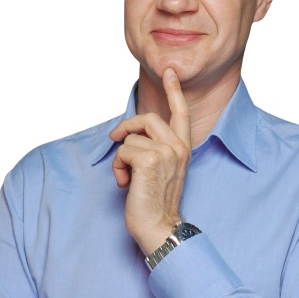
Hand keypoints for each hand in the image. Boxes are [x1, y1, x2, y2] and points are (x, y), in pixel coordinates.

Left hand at [110, 68, 191, 254]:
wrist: (159, 227)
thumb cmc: (157, 199)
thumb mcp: (164, 169)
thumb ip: (157, 147)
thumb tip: (131, 133)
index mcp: (184, 147)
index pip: (181, 112)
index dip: (174, 90)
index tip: (169, 71)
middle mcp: (178, 147)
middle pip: (148, 117)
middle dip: (127, 126)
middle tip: (115, 138)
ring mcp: (166, 152)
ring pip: (131, 136)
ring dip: (121, 156)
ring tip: (126, 176)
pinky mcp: (150, 160)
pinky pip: (123, 149)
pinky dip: (117, 166)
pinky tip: (125, 182)